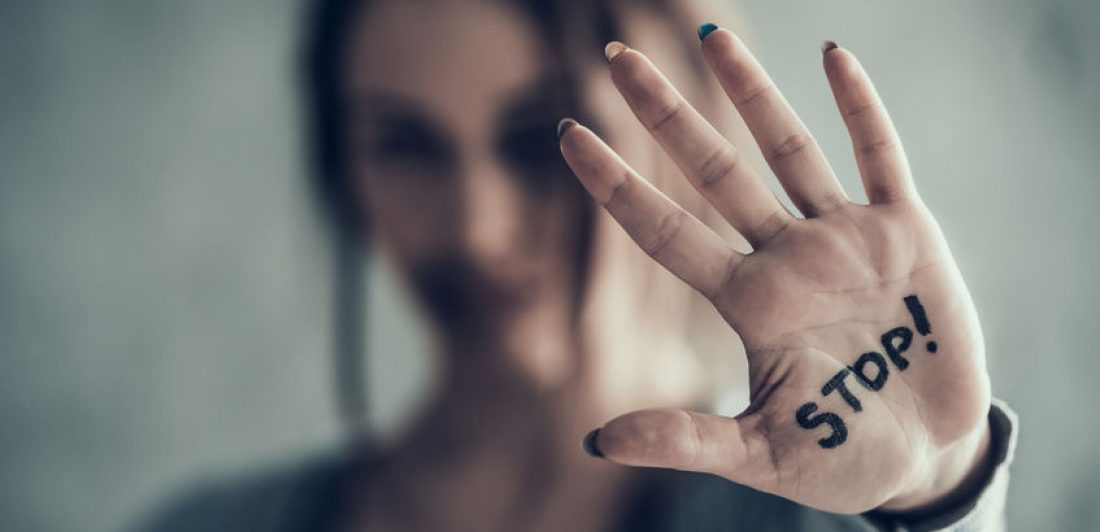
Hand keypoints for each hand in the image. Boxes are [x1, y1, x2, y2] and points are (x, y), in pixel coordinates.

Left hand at [559, 29, 992, 514]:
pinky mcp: (905, 234)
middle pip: (713, 171)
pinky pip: (879, 157)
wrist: (931, 457)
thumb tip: (596, 441)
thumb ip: (687, 440)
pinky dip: (860, 108)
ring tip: (711, 38)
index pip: (664, 230)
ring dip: (751, 93)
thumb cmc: (844, 460)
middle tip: (617, 56)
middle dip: (666, 115)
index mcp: (748, 304)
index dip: (616, 184)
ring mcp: (843, 239)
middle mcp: (786, 258)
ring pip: (787, 149)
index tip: (568, 134)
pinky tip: (834, 57)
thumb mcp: (764, 455)